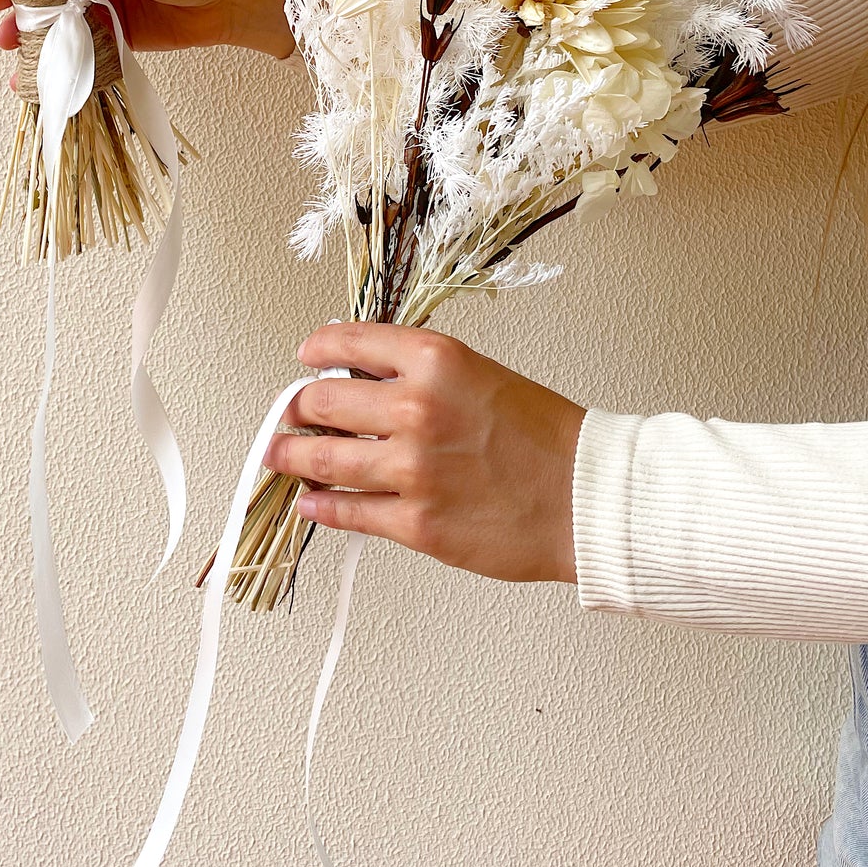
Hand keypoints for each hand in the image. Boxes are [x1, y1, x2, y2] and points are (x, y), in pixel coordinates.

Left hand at [265, 320, 585, 584]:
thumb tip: (358, 377)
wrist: (587, 496)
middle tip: (289, 415)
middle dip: (297, 409)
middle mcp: (415, 408)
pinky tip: (310, 501)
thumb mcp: (478, 374)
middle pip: (321, 402)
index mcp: (433, 360)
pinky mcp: (415, 524)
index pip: (348, 343)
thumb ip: (418, 373)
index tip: (306, 357)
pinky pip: (347, 511)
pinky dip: (320, 504)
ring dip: (293, 457)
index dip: (318, 349)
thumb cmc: (544, 435)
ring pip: (321, 459)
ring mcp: (411, 469)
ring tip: (280, 456)